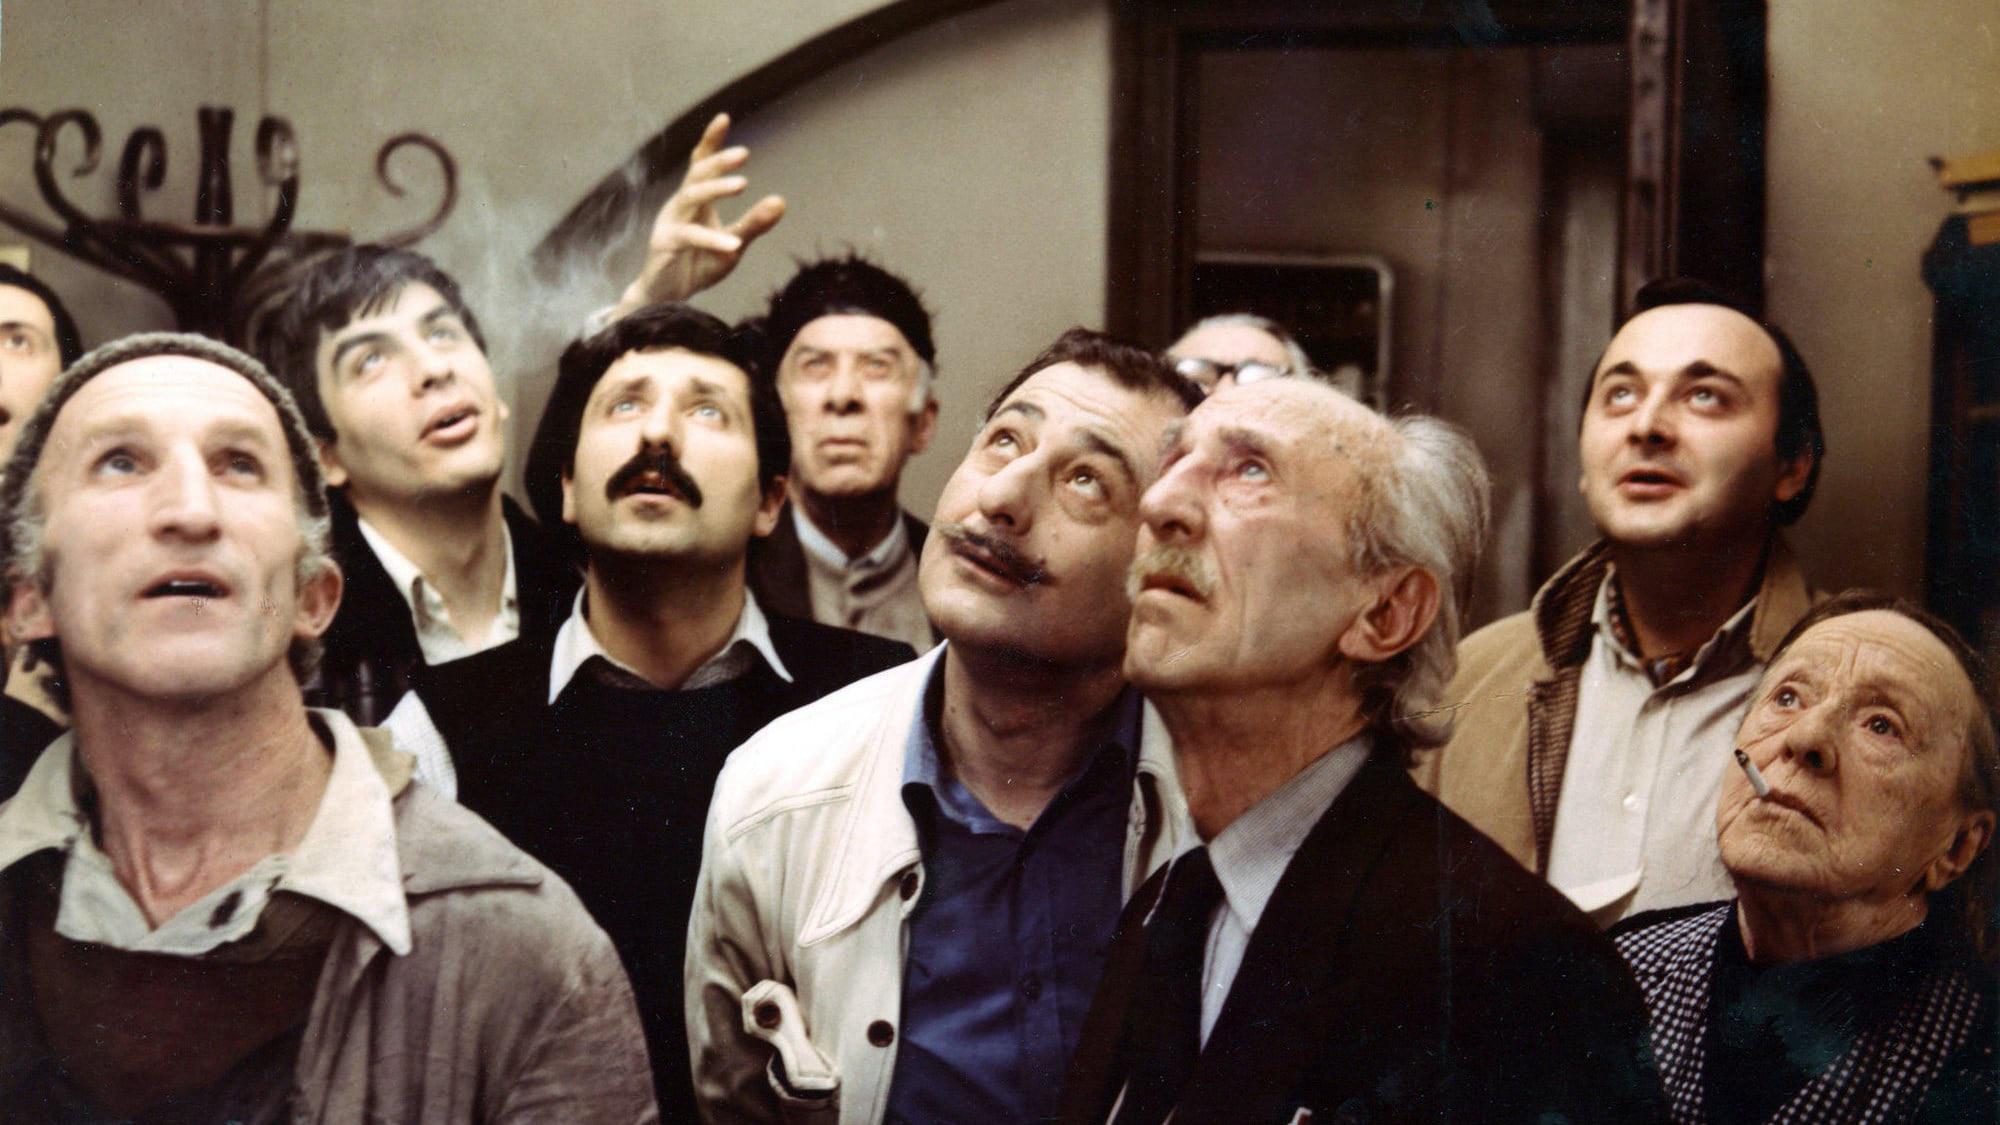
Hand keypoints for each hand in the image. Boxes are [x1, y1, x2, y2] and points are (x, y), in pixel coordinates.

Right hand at [614, 113, 785, 316]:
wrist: (667, 299)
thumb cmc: (697, 266)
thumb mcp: (733, 245)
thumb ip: (754, 224)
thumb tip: (781, 201)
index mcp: (695, 202)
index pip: (701, 164)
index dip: (711, 141)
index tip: (724, 117)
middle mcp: (680, 206)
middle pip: (696, 175)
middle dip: (718, 161)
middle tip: (744, 153)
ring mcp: (670, 224)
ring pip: (690, 197)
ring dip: (715, 189)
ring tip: (743, 184)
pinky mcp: (665, 245)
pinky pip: (689, 237)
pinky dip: (711, 240)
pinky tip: (733, 244)